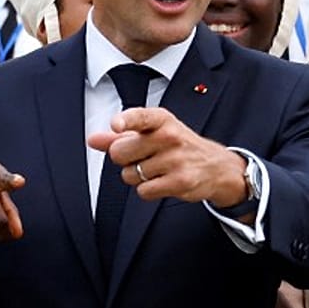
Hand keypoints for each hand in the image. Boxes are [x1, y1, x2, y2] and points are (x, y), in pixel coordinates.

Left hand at [87, 108, 248, 207]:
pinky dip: (148, 190)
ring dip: (138, 177)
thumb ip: (120, 136)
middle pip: (120, 152)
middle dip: (125, 159)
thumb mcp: (152, 134)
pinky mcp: (180, 181)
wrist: (216, 167)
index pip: (140, 116)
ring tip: (158, 170)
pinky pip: (143, 191)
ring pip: (129, 175)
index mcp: (161, 120)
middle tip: (143, 157)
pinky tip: (163, 181)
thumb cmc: (178, 147)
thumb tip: (92, 139)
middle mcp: (169, 136)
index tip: (116, 125)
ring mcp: (176, 159)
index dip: (126, 121)